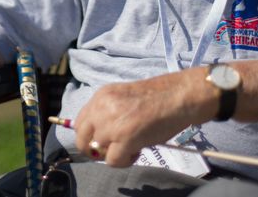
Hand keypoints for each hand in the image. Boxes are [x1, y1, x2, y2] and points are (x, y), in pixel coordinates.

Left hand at [73, 69, 214, 166]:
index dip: (89, 136)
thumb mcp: (123, 98)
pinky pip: (113, 161)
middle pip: (82, 139)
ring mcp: (111, 124)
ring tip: (131, 147)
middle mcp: (101, 108)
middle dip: (94, 150)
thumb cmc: (157, 97)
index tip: (102, 141)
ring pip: (98, 151)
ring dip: (113, 154)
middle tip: (113, 150)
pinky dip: (124, 161)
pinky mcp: (125, 138)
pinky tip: (137, 152)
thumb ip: (107, 112)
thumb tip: (99, 136)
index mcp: (101, 96)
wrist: (177, 96)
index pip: (80, 123)